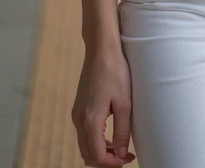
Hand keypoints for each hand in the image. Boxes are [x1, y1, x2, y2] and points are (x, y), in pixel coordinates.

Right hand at [71, 47, 135, 166]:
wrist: (101, 49)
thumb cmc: (115, 72)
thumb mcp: (124, 103)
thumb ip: (122, 132)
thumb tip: (121, 154)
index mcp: (89, 120)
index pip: (97, 156)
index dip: (113, 163)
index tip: (128, 159)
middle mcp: (78, 119)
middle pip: (88, 155)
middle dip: (106, 161)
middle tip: (125, 157)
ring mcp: (76, 113)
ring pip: (85, 145)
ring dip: (101, 152)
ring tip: (120, 149)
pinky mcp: (78, 107)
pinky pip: (84, 134)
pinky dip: (95, 141)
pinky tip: (110, 136)